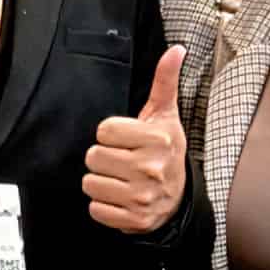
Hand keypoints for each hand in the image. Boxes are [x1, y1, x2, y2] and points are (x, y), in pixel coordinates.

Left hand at [82, 44, 188, 234]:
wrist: (179, 198)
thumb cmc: (166, 152)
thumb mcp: (165, 116)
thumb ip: (165, 81)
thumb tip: (176, 49)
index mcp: (158, 139)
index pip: (104, 130)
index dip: (111, 135)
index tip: (127, 140)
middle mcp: (151, 168)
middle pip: (93, 156)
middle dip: (104, 158)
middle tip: (122, 161)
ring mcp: (142, 197)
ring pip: (90, 183)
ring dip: (101, 182)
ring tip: (120, 180)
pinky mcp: (134, 220)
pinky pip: (95, 209)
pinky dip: (103, 205)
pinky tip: (119, 198)